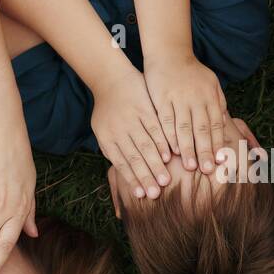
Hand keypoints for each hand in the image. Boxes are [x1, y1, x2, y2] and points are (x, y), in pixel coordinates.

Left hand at [92, 63, 172, 198]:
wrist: (111, 79)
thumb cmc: (109, 110)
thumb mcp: (104, 131)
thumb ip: (114, 150)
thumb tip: (125, 173)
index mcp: (107, 139)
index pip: (121, 163)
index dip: (132, 179)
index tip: (142, 194)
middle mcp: (118, 131)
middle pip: (134, 158)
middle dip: (145, 177)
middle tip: (156, 194)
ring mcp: (131, 119)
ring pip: (145, 146)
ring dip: (156, 164)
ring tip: (165, 180)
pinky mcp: (144, 108)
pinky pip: (154, 128)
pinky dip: (162, 143)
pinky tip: (169, 155)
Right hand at [144, 52, 228, 172]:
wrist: (169, 54)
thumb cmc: (192, 73)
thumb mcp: (212, 84)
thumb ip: (218, 104)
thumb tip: (226, 125)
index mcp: (210, 97)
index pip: (216, 124)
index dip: (218, 143)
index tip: (221, 161)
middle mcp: (196, 98)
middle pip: (202, 129)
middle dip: (205, 151)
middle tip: (208, 170)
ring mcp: (178, 99)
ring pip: (184, 128)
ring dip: (187, 148)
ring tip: (190, 166)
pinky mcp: (162, 99)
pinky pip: (166, 121)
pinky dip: (169, 137)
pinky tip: (172, 150)